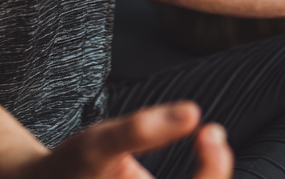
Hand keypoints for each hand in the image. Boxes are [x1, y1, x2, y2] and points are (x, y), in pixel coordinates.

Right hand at [19, 103, 231, 178]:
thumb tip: (193, 113)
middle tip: (212, 134)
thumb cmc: (69, 167)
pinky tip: (201, 159)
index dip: (213, 170)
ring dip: (211, 176)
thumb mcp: (99, 144)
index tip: (208, 130)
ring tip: (208, 143)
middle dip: (215, 172)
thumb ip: (141, 131)